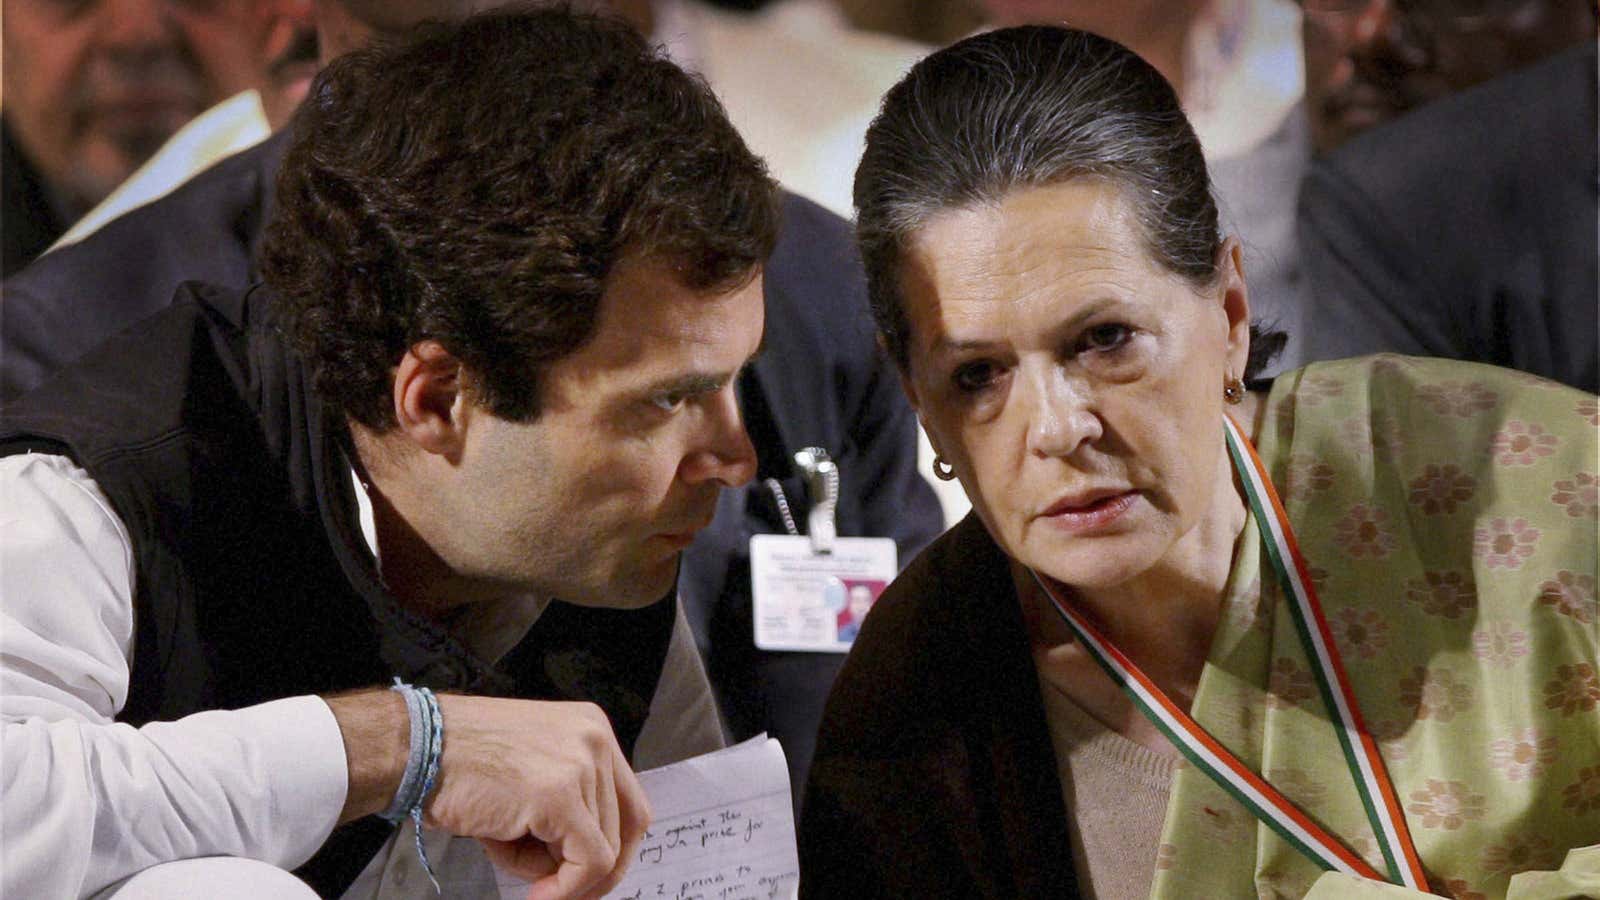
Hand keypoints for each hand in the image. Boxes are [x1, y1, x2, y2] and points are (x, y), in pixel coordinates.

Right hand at [325, 692, 649, 899]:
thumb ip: (568, 803)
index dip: (614, 850)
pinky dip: (567, 889)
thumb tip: (589, 862)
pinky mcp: (560, 796)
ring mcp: (581, 765)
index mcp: (590, 730)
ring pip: (604, 850)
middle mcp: (595, 740)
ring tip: (512, 859)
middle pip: (627, 826)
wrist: (417, 748)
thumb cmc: (457, 762)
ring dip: (559, 873)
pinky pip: (588, 862)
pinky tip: (538, 895)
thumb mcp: (530, 773)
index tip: (588, 878)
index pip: (629, 803)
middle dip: (596, 871)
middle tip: (561, 892)